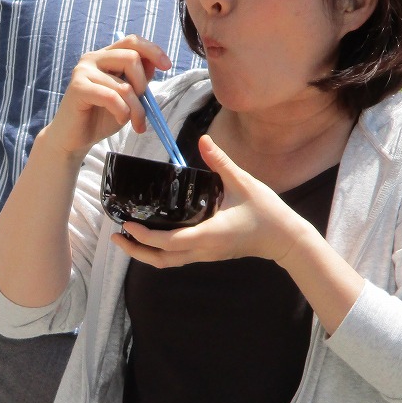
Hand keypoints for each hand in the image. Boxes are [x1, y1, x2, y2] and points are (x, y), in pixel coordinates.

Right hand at [40, 35, 171, 160]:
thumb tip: (155, 64)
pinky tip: (121, 120)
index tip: (167, 66)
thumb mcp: (127, 97)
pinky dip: (122, 111)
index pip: (132, 41)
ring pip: (124, 85)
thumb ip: (139, 79)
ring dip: (136, 108)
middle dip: (143, 85)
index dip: (152, 50)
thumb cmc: (100, 118)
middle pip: (131, 58)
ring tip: (136, 123)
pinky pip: (111, 97)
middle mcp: (92, 58)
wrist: (74, 139)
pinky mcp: (78, 87)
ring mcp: (83, 71)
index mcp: (104, 56)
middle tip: (144, 107)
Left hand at [112, 135, 308, 267]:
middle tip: (116, 235)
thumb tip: (203, 139)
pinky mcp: (208, 254)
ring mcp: (205, 255)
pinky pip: (177, 258)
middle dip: (135, 250)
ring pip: (167, 263)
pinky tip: (151, 236)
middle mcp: (202, 250)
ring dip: (145, 254)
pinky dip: (159, 252)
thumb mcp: (243, 182)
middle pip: (160, 259)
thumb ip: (221, 162)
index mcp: (207, 235)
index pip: (167, 242)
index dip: (144, 236)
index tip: (126, 224)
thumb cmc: (267, 212)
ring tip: (127, 238)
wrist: (285, 239)